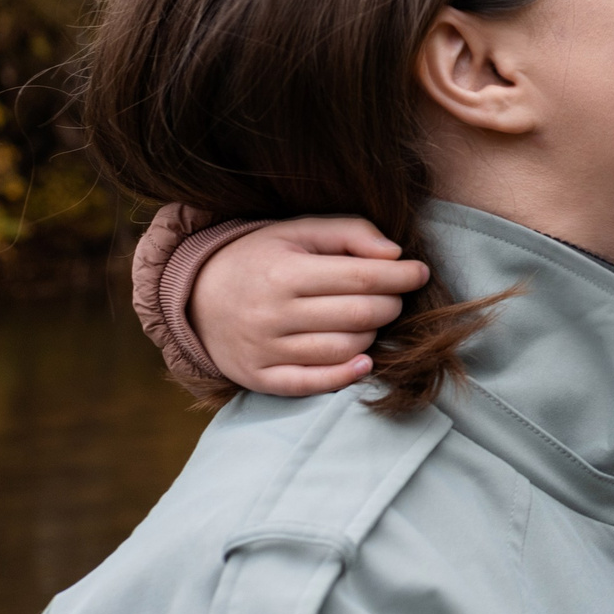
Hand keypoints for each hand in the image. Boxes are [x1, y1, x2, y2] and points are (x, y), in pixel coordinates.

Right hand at [189, 216, 426, 396]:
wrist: (195, 296)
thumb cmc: (260, 258)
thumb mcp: (298, 230)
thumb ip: (349, 233)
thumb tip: (395, 254)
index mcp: (285, 271)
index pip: (363, 277)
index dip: (401, 276)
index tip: (419, 272)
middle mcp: (273, 313)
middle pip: (360, 315)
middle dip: (391, 305)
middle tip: (395, 296)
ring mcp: (264, 349)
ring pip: (345, 349)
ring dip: (372, 335)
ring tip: (370, 319)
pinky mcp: (259, 378)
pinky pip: (313, 383)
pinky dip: (346, 375)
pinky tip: (364, 360)